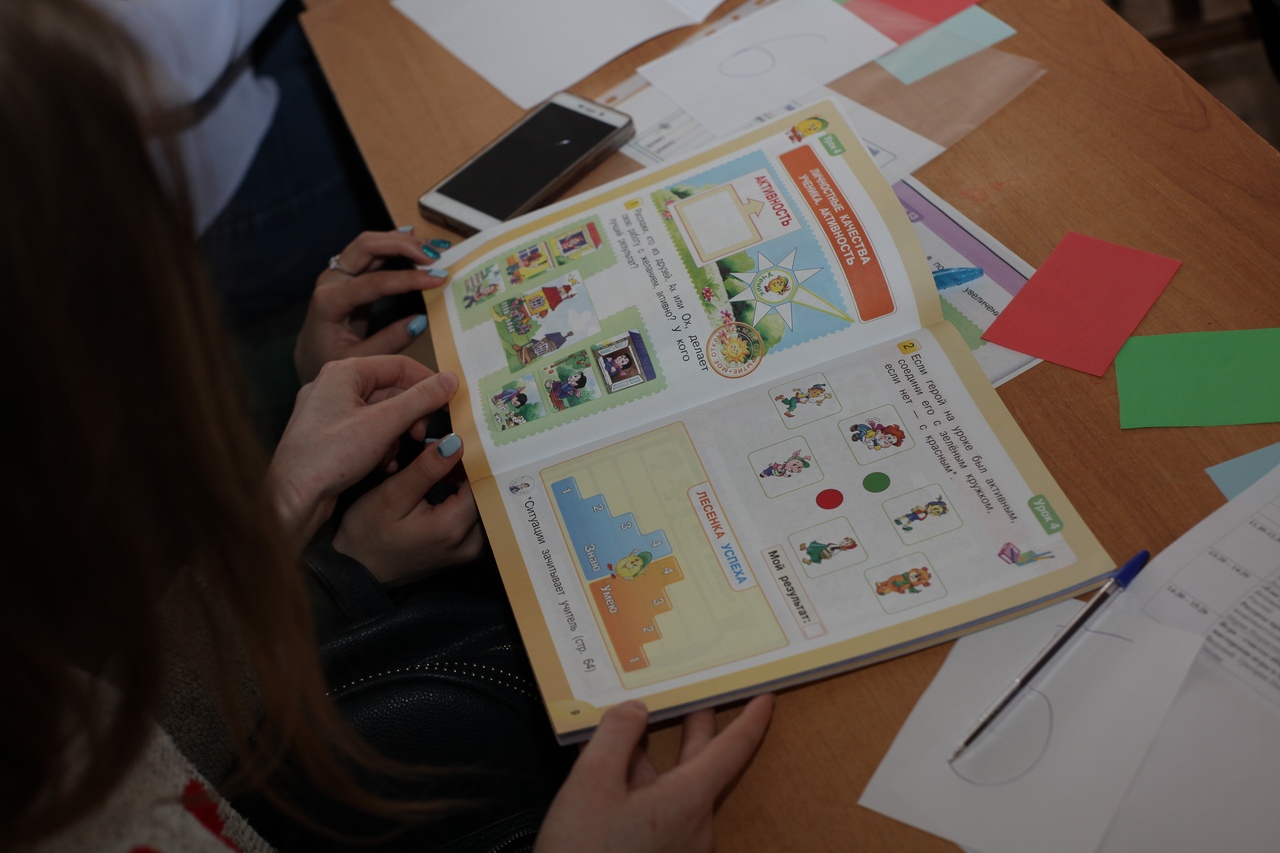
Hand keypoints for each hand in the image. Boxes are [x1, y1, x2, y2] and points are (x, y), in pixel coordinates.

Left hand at [266, 356, 459, 547]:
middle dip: (410, 416)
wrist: (292, 496)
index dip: (427, 382)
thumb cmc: (330, 456)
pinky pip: (365, 432)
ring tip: (394, 457)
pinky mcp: (328, 437)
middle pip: (390, 391)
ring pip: (380, 415)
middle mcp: (332, 386)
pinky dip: (380, 447)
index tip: (449, 401)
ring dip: (396, 436)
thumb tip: (451, 379)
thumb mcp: (384, 424)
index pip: (398, 365)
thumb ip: (421, 399)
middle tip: (421, 436)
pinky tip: (383, 466)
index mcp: (342, 372)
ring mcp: (328, 413)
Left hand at [295, 229, 449, 383]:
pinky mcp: (348, 272)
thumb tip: (420, 321)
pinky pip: (372, 250)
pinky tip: (415, 240)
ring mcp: (338, 272)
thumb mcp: (359, 358)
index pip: (374, 281)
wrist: (309, 352)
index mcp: (329, 302)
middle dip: (404, 246)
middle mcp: (331, 279)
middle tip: (437, 256)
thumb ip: (389, 341)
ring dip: (403, 241)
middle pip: (367, 246)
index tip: (438, 279)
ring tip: (435, 248)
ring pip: (371, 242)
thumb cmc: (330, 357)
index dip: (409, 278)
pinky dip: (395, 243)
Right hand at [332, 433, 484, 584]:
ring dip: (469, 485)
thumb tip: (457, 443)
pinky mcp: (464, 552)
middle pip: (486, 495)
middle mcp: (471, 544)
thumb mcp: (392, 495)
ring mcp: (470, 551)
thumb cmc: (368, 534)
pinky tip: (448, 487)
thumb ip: (426, 469)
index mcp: (453, 528)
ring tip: (446, 468)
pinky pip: (475, 518)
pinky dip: (465, 500)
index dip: (473, 458)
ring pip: (483, 505)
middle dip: (471, 471)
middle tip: (451, 450)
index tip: (462, 439)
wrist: (358, 571)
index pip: (481, 482)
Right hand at [536, 695, 774, 852]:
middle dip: (697, 726)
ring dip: (654, 760)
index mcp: (688, 800)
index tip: (766, 697)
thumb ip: (617, 735)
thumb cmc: (584, 851)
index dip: (751, 719)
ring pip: (674, 788)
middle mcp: (695, 825)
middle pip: (702, 764)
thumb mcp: (591, 782)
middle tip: (696, 694)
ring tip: (629, 732)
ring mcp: (681, 847)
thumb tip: (636, 710)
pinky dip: (641, 788)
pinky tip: (611, 777)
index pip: (732, 749)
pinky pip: (660, 812)